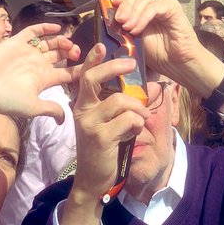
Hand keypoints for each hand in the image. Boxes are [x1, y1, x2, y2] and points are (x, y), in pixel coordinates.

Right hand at [0, 23, 80, 121]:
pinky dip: (44, 28)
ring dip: (61, 40)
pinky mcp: (17, 42)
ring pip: (50, 42)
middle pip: (61, 55)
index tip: (93, 64)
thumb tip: (65, 119)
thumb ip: (51, 108)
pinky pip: (33, 31)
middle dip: (71, 52)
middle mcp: (38, 65)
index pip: (67, 73)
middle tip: (76, 52)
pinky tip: (56, 27)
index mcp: (44, 79)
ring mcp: (28, 53)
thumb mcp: (33, 107)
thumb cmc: (6, 99)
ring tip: (68, 42)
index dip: (80, 68)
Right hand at [70, 45, 148, 199]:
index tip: (101, 46)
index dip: (92, 60)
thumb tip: (132, 88)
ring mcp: (90, 123)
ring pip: (120, 101)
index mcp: (81, 104)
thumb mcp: (102, 122)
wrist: (92, 178)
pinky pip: (128, 120)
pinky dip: (137, 124)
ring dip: (137, 108)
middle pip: (94, 79)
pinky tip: (134, 132)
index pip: (84, 77)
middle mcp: (81, 110)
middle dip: (114, 68)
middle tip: (131, 64)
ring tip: (142, 118)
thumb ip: (110, 105)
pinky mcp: (101, 137)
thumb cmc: (101, 147)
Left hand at [109, 0, 222, 95]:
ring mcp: (163, 4)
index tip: (110, 4)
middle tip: (119, 20)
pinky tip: (137, 29)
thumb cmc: (157, 53)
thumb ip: (123, 27)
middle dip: (124, 5)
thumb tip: (106, 19)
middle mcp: (152, 3)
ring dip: (132, 12)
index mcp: (142, 8)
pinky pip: (155, 7)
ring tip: (127, 27)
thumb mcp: (133, 38)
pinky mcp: (172, 8)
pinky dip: (143, 17)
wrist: (177, 64)